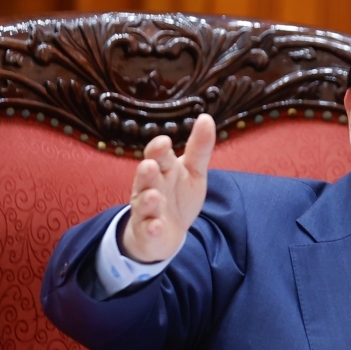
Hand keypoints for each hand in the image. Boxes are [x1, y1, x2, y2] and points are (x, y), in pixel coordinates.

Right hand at [121, 114, 214, 262]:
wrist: (164, 232)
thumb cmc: (178, 196)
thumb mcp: (193, 171)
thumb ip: (199, 148)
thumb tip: (206, 117)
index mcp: (162, 169)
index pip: (159, 156)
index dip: (159, 150)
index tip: (164, 141)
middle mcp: (150, 187)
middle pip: (147, 177)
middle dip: (147, 172)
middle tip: (150, 165)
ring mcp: (146, 210)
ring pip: (144, 203)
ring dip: (148, 200)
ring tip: (154, 197)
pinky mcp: (147, 231)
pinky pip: (147, 230)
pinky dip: (151, 228)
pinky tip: (155, 227)